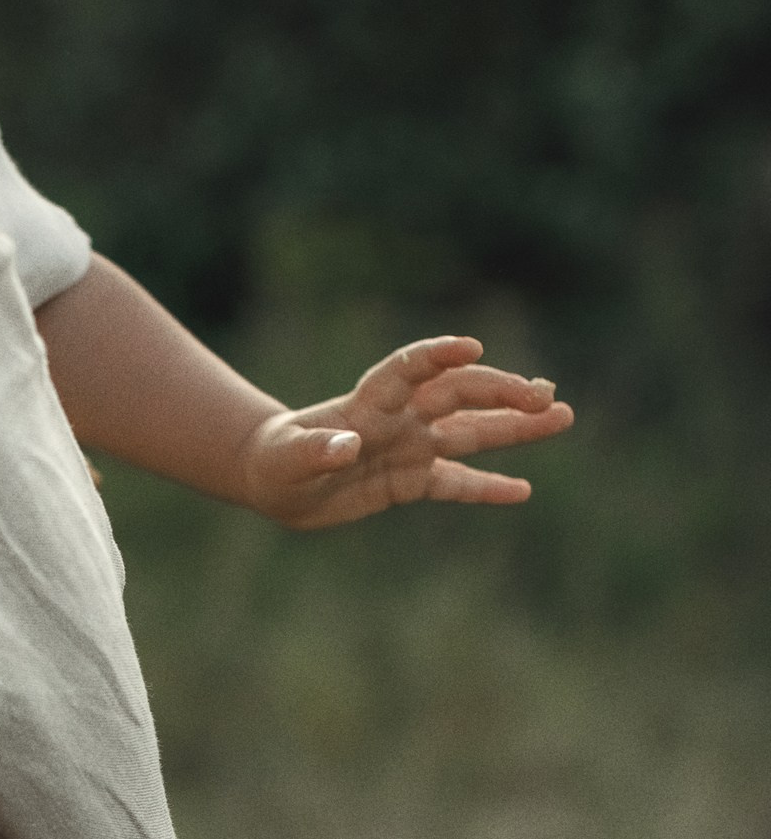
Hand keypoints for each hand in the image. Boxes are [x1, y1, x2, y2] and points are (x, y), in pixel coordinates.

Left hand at [239, 336, 574, 529]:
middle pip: (459, 395)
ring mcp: (412, 447)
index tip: (472, 348)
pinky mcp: (412, 480)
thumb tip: (347, 445)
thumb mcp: (289, 459)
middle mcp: (401, 418)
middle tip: (545, 396)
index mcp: (370, 401)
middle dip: (501, 393)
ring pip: (472, 432)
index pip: (410, 369)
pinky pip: (457, 482)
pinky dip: (487, 487)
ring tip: (562, 416)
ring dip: (515, 426)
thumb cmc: (277, 460)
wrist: (276, 481)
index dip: (437, 356)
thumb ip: (318, 450)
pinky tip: (523, 490)